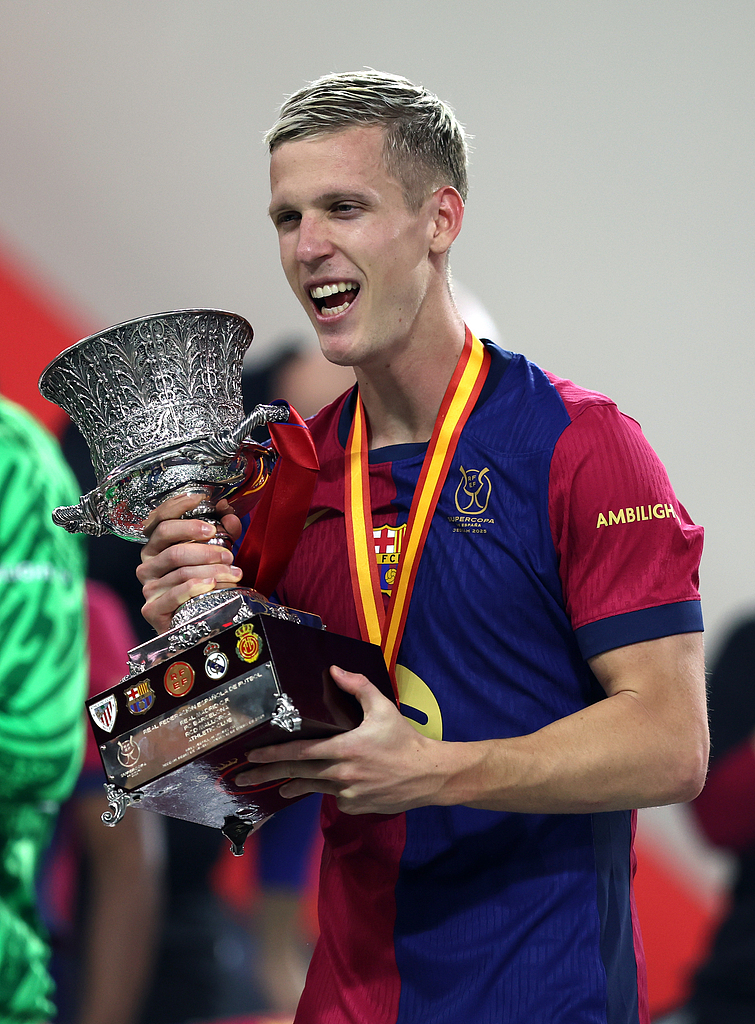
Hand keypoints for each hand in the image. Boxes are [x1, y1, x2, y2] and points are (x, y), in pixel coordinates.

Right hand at [137, 494, 243, 632]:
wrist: (200, 622)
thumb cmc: (205, 584)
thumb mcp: (216, 553)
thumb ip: (223, 531)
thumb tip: (228, 512)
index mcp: (156, 545)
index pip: (159, 518)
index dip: (178, 506)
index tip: (202, 499)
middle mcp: (147, 563)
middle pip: (167, 538)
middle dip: (201, 540)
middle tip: (227, 550)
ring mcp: (148, 586)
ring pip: (179, 567)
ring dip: (211, 567)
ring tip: (234, 572)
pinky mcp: (152, 609)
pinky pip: (176, 592)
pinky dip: (197, 586)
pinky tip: (213, 583)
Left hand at [235, 666, 450, 814]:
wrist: (427, 775)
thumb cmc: (403, 739)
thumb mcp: (382, 707)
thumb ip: (357, 686)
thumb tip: (334, 670)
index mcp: (345, 748)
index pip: (301, 751)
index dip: (274, 753)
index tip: (252, 755)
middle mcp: (342, 774)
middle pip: (296, 773)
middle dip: (266, 775)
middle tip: (242, 778)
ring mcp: (347, 794)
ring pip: (312, 788)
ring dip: (290, 786)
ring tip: (275, 788)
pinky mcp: (354, 807)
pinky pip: (332, 797)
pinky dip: (326, 789)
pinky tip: (325, 784)